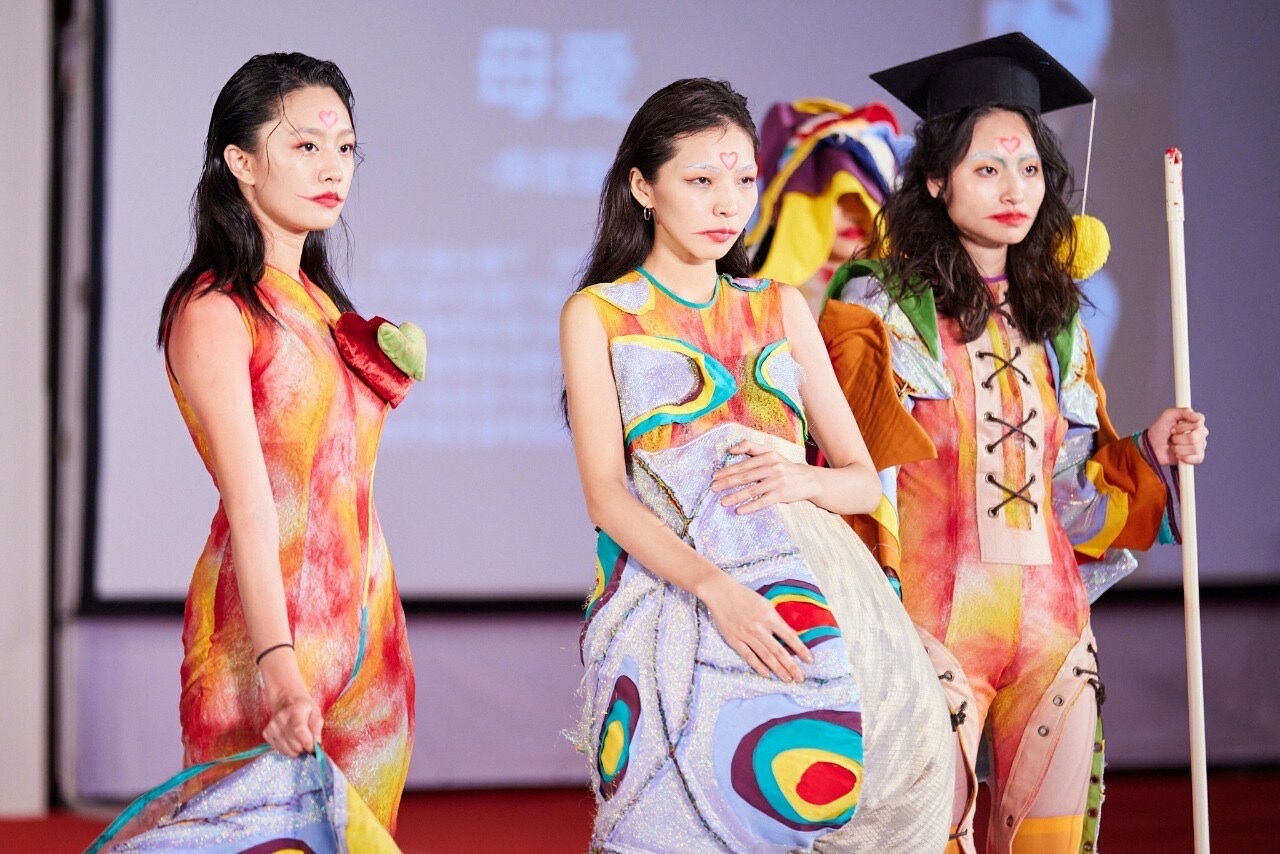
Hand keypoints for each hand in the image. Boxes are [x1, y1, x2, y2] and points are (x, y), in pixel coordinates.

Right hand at [258, 649, 322, 756]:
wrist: (285, 697)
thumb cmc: (305, 706)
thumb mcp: (316, 713)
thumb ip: (317, 729)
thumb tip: (316, 746)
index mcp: (297, 710)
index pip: (300, 732)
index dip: (307, 743)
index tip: (312, 747)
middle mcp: (282, 718)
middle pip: (293, 744)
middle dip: (303, 746)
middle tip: (307, 739)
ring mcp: (272, 725)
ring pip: (285, 749)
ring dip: (294, 748)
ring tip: (299, 738)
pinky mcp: (266, 732)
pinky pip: (276, 748)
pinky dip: (284, 747)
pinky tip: (288, 737)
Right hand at [697, 572, 813, 681]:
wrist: (720, 593)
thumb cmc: (744, 596)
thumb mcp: (765, 604)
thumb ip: (775, 619)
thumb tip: (788, 634)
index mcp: (769, 617)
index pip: (789, 636)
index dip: (801, 649)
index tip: (809, 660)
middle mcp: (759, 628)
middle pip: (779, 651)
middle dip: (791, 666)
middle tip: (800, 678)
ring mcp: (746, 635)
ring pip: (766, 656)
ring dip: (778, 669)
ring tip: (787, 679)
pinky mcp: (734, 640)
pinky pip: (749, 656)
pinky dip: (758, 666)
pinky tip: (767, 674)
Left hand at [711, 440, 816, 513]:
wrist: (808, 479)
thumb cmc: (784, 466)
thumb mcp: (771, 454)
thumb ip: (752, 448)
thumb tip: (731, 449)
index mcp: (767, 456)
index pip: (744, 464)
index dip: (728, 470)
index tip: (715, 475)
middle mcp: (772, 467)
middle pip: (745, 476)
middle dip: (727, 482)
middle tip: (713, 488)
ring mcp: (777, 481)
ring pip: (752, 490)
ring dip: (736, 496)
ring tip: (723, 501)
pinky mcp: (781, 494)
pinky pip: (763, 501)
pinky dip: (750, 506)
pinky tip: (739, 510)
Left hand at [1146, 407, 1207, 465]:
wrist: (1152, 447)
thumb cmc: (1160, 430)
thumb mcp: (1168, 415)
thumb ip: (1183, 411)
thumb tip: (1198, 418)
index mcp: (1195, 422)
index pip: (1200, 422)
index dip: (1184, 426)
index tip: (1173, 428)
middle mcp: (1200, 433)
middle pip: (1196, 436)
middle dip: (1179, 438)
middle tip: (1172, 437)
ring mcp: (1200, 445)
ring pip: (1195, 448)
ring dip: (1179, 448)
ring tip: (1173, 446)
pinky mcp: (1197, 457)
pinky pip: (1197, 458)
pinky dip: (1185, 457)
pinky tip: (1178, 455)